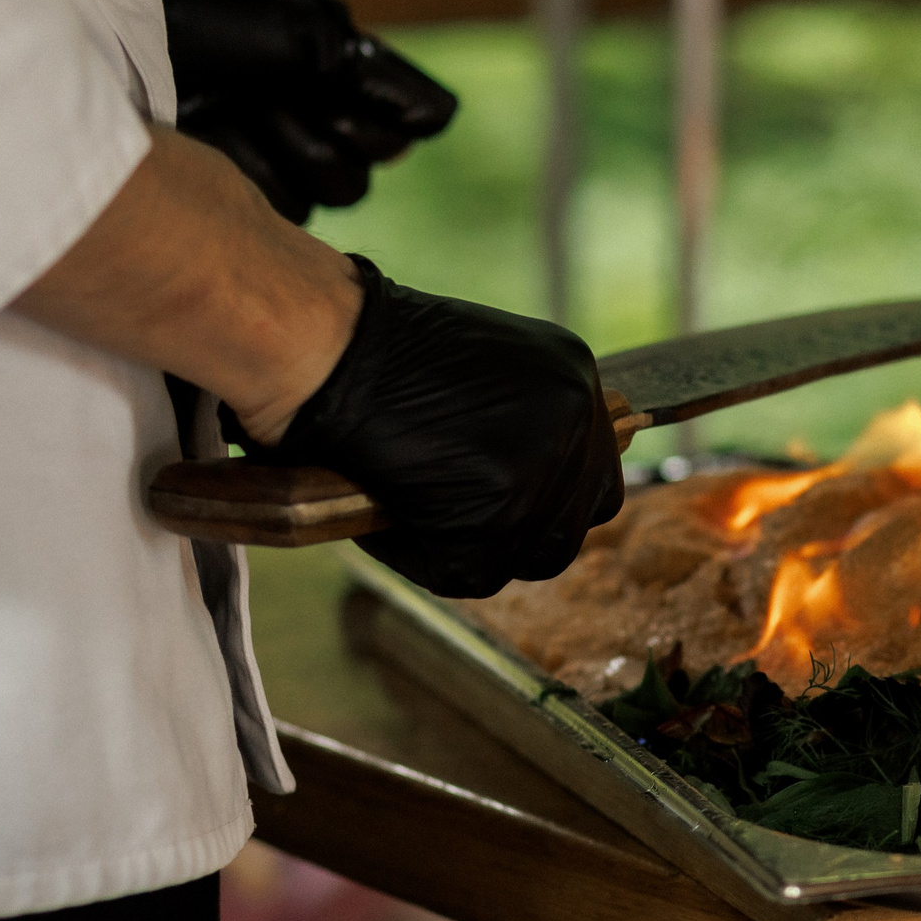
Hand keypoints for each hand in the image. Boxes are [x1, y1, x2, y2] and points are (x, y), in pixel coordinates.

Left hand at [156, 0, 458, 223]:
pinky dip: (240, 168)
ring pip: (320, 198)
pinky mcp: (239, 195)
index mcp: (344, 80)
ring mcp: (279, 161)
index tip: (322, 83)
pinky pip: (278, 213)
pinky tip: (204, 132)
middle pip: (358, 177)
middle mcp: (319, 123)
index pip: (401, 135)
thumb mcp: (305, 30)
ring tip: (224, 104)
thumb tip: (442, 120)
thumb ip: (381, 79)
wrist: (115, 30)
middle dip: (309, 130)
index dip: (364, 120)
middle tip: (263, 90)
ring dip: (270, 146)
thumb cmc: (208, 15)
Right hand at [238, 258, 625, 597]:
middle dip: (519, 531)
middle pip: (577, 519)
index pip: (593, 467)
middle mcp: (577, 422)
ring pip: (526, 555)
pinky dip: (420, 557)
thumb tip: (515, 478)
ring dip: (471, 547)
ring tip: (412, 513)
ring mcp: (543, 473)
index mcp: (575, 379)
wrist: (327, 347)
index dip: (548, 495)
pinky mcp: (498, 518)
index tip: (498, 498)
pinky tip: (385, 517)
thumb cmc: (373, 351)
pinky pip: (467, 572)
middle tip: (457, 519)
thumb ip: (514, 417)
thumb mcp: (477, 367)